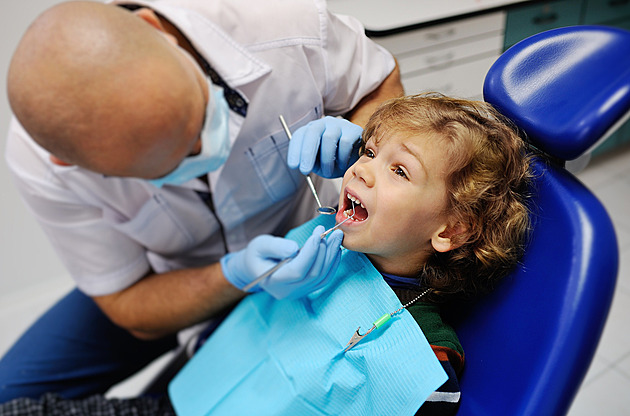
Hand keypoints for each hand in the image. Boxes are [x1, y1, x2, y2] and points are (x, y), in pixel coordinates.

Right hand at [220, 226, 343, 298]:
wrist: (256, 266)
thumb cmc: (257, 254)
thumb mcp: (260, 245)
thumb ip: (276, 247)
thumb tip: (294, 248)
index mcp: (274, 282)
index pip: (297, 271)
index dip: (310, 252)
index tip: (317, 234)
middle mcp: (288, 291)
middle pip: (313, 274)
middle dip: (324, 251)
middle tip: (331, 232)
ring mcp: (299, 292)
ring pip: (322, 277)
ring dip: (332, 256)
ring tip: (337, 237)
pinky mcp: (307, 289)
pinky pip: (324, 278)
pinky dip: (333, 263)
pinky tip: (336, 249)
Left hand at [287, 116, 362, 177]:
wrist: (357, 162)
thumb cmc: (334, 163)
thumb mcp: (319, 165)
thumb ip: (309, 163)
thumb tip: (301, 166)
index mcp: (312, 131)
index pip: (300, 135)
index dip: (295, 150)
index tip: (293, 166)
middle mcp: (325, 123)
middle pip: (313, 131)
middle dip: (307, 153)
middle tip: (305, 170)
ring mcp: (340, 124)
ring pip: (329, 138)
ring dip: (327, 159)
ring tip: (329, 172)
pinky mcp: (354, 130)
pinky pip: (345, 142)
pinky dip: (342, 157)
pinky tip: (343, 165)